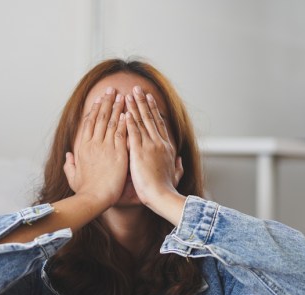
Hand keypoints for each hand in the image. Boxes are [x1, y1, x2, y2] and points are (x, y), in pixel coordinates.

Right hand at [64, 87, 127, 207]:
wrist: (94, 198)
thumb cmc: (84, 191)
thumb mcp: (73, 176)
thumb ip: (70, 165)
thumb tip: (68, 156)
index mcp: (82, 147)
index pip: (89, 123)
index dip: (94, 110)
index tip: (99, 100)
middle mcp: (93, 143)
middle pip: (100, 117)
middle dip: (106, 101)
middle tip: (111, 89)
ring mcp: (105, 147)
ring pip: (111, 121)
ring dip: (117, 107)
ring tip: (122, 95)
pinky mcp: (117, 153)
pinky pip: (121, 133)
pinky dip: (124, 121)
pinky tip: (128, 112)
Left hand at [125, 86, 183, 215]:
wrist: (163, 197)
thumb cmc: (167, 190)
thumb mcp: (176, 176)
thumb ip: (178, 167)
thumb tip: (180, 160)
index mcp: (167, 148)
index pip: (159, 124)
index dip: (154, 110)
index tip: (149, 99)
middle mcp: (159, 143)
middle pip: (150, 118)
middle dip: (143, 102)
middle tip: (138, 88)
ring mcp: (150, 146)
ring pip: (141, 121)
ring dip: (135, 106)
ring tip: (129, 93)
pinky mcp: (140, 151)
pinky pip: (133, 132)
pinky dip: (129, 120)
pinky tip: (125, 110)